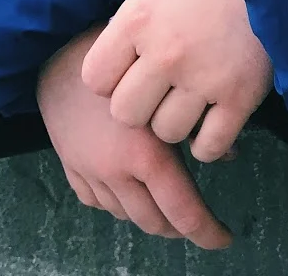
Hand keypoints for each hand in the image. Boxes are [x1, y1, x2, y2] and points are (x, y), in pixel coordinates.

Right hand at [37, 24, 233, 249]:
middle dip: (178, 227)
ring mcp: (90, 172)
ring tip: (163, 201)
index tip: (224, 239)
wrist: (59, 49)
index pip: (184, 212)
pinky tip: (126, 188)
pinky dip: (115, 202)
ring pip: (124, 215)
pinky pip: (96, 201)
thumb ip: (198, 124)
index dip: (207, 232)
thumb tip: (229, 153)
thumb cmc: (124, 59)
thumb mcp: (168, 87)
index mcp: (146, 156)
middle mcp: (117, 172)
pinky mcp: (71, 166)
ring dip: (147, 213)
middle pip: (154, 222)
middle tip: (196, 220)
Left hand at [83, 0, 273, 161]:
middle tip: (161, 94)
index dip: (110, 81)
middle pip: (126, 114)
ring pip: (167, 133)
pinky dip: (209, 145)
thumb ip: (139, 23)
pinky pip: (210, 147)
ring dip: (177, 124)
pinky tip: (213, 126)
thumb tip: (122, 58)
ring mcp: (202, 78)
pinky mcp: (241, 97)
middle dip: (141, 108)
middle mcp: (163, 53)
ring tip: (192, 104)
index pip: (95, 79)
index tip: (130, 73)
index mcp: (137, 19)